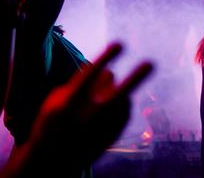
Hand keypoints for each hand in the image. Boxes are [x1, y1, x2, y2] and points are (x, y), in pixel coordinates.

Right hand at [26, 43, 152, 167]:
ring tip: (99, 96)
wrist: (53, 160)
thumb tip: (112, 73)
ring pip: (122, 97)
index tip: (120, 44)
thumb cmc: (53, 120)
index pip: (90, 76)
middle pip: (118, 94)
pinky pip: (125, 110)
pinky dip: (121, 104)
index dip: (107, 58)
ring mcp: (102, 129)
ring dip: (116, 89)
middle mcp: (88, 117)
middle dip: (136, 79)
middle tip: (150, 63)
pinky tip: (109, 107)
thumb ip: (81, 82)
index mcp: (68, 104)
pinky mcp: (114, 134)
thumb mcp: (56, 99)